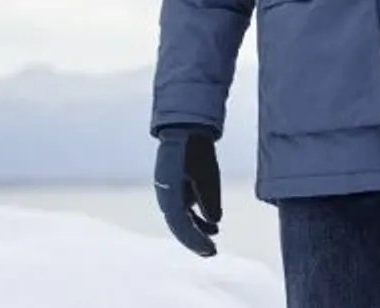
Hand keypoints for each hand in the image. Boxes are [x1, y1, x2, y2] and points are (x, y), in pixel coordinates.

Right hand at [153, 124, 221, 256]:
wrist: (187, 128)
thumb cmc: (195, 148)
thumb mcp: (207, 172)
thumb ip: (209, 198)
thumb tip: (213, 221)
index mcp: (168, 191)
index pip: (179, 223)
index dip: (194, 239)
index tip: (210, 249)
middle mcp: (166, 194)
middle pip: (178, 225)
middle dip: (194, 240)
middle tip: (212, 252)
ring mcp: (171, 191)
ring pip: (182, 219)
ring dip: (196, 231)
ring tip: (212, 242)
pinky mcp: (178, 187)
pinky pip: (186, 209)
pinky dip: (198, 219)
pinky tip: (212, 226)